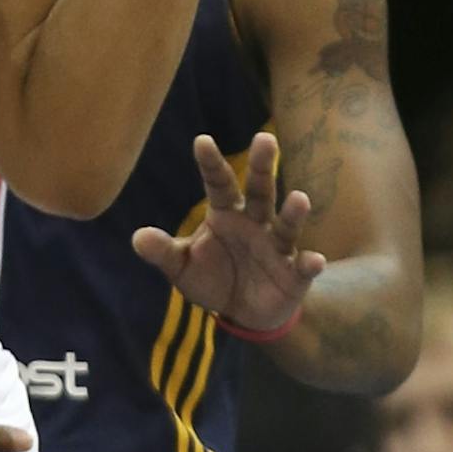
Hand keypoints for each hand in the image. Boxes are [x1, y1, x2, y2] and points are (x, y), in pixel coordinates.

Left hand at [131, 133, 324, 332]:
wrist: (242, 313)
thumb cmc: (211, 278)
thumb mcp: (181, 266)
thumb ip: (163, 251)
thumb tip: (137, 237)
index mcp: (224, 214)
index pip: (217, 184)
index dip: (210, 163)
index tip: (201, 140)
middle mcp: (254, 222)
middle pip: (258, 191)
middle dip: (262, 167)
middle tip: (265, 139)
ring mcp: (277, 246)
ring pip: (285, 225)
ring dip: (293, 213)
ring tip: (299, 198)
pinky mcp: (294, 273)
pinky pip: (304, 267)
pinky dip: (311, 264)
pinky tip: (315, 261)